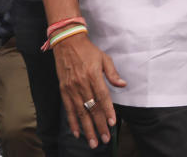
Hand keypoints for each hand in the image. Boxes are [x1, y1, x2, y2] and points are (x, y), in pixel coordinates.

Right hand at [52, 33, 126, 147]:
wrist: (67, 43)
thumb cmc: (88, 51)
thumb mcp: (104, 58)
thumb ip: (112, 73)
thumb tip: (122, 84)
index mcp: (93, 75)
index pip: (102, 97)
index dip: (108, 111)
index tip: (112, 123)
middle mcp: (82, 84)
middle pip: (92, 108)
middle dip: (99, 126)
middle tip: (105, 139)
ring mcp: (71, 88)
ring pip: (80, 113)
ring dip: (87, 129)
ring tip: (93, 142)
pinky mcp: (63, 90)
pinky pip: (68, 109)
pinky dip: (72, 122)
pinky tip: (77, 132)